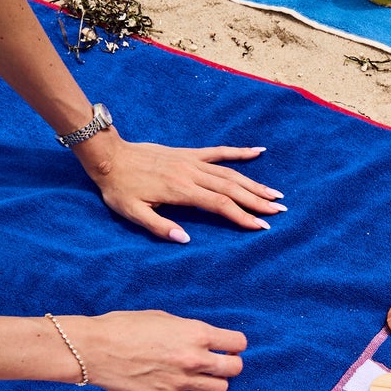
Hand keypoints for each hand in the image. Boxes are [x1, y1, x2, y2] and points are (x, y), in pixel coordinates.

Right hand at [63, 310, 245, 390]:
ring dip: (212, 382)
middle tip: (217, 363)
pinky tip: (184, 390)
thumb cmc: (125, 327)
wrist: (95, 350)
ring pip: (220, 389)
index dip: (233, 344)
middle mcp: (194, 358)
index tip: (225, 346)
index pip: (238, 342)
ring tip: (198, 377)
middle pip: (235, 369)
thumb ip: (189, 331)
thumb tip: (205, 341)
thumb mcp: (163, 318)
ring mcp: (182, 381)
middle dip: (229, 365)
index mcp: (195, 333)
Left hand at [74, 129, 283, 241]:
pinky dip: (240, 152)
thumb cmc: (120, 188)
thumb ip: (159, 226)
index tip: (261, 226)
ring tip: (275, 193)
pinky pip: (219, 152)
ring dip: (254, 183)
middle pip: (232, 188)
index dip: (242, 216)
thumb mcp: (132, 213)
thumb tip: (184, 238)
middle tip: (280, 210)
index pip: (220, 205)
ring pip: (230, 172)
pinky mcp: (189, 153)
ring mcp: (192, 161)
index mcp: (181, 191)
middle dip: (257, 200)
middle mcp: (192, 174)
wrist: (110, 157)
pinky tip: (258, 152)